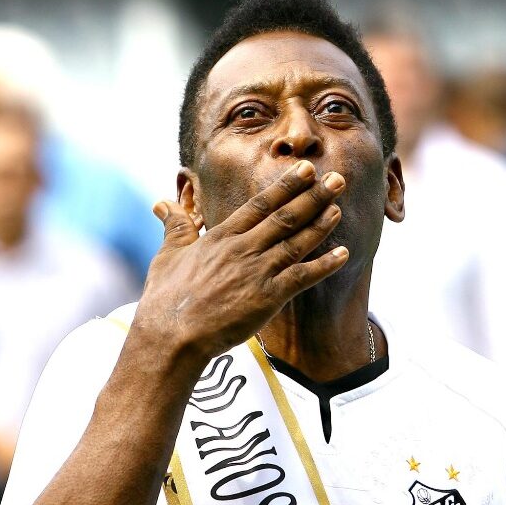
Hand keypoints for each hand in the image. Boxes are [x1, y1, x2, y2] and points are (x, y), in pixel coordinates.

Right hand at [135, 160, 347, 363]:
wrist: (171, 335)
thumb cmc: (166, 299)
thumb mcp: (168, 255)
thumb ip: (176, 226)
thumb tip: (162, 203)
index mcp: (222, 236)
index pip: (260, 204)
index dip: (286, 185)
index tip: (306, 169)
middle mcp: (243, 249)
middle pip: (284, 217)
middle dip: (313, 196)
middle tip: (336, 179)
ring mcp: (257, 272)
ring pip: (296, 242)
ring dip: (321, 224)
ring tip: (339, 206)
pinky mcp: (267, 298)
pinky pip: (302, 277)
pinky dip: (324, 265)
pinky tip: (343, 254)